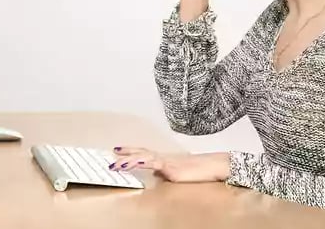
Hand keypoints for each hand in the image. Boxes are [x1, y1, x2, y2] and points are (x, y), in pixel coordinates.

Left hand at [109, 146, 230, 182]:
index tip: (118, 150)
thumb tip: (155, 174)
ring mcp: (166, 161)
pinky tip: (134, 163)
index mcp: (164, 158)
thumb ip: (165, 172)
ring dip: (128, 160)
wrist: (212, 166)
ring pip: (143, 157)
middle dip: (126, 152)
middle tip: (112, 153)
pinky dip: (141, 163)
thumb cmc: (198, 170)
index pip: (144, 153)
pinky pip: (153, 164)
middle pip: (140, 152)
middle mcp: (163, 157)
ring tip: (115, 163)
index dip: (131, 151)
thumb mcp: (177, 173)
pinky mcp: (171, 167)